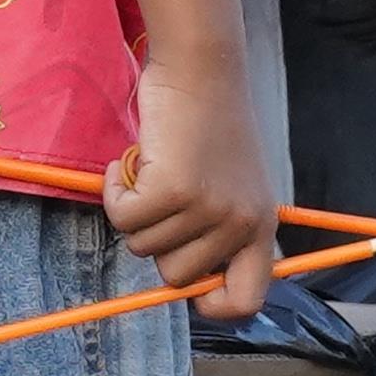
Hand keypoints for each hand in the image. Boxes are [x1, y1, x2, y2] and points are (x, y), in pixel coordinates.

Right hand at [107, 61, 277, 315]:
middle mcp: (239, 224)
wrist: (201, 69)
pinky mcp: (173, 190)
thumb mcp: (232, 185)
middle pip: (176, 277)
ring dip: (134, 211)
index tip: (191, 285)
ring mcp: (207, 209)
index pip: (247, 301)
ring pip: (143, 246)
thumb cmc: (210, 124)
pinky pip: (123, 218)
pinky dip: (115, 192)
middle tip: (163, 197)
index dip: (213, 305)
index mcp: (260, 227)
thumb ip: (218, 230)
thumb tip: (181, 283)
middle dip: (157, 241)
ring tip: (151, 170)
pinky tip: (127, 164)